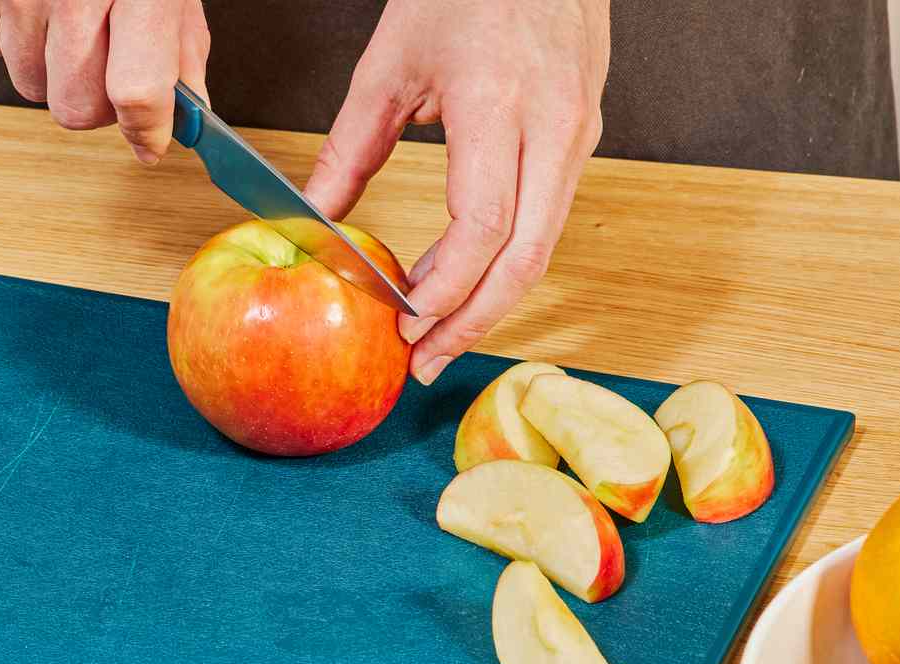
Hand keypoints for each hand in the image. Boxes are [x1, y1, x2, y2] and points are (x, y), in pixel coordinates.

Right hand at [0, 0, 210, 163]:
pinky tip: (32, 0)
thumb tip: (184, 116)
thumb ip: (181, 47)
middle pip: (75, 107)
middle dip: (95, 104)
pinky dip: (9, 34)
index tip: (148, 140)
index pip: (137, 91)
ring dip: (50, 68)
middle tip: (106, 71)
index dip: (145, 129)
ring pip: (29, 84)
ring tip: (67, 19)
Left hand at [305, 0, 609, 384]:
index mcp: (501, 104)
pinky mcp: (585, 133)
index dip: (445, 290)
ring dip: (491, 300)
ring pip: (545, 245)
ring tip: (438, 335)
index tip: (404, 324)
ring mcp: (580, 131)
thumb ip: (349, 150)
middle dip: (474, 322)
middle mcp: (555, 124)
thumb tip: (313, 220)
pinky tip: (462, 278)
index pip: (484, 227)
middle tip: (424, 362)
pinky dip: (506, 260)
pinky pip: (550, 217)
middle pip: (527, 257)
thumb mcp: (389, 64)